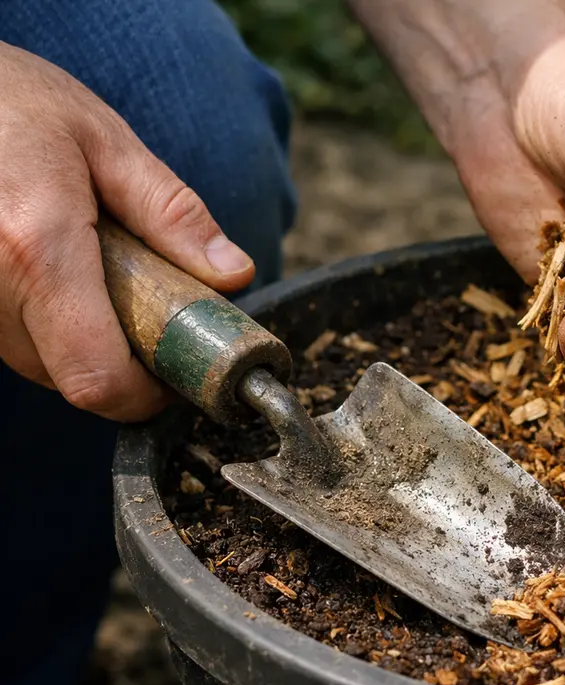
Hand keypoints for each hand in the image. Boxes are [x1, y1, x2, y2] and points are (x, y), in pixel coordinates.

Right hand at [0, 43, 254, 421]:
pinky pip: (7, 337)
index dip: (145, 395)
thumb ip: (172, 213)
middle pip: (69, 377)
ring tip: (98, 273)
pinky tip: (58, 273)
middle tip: (152, 310)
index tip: (178, 375)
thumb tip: (233, 274)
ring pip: (35, 363)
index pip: (97, 376)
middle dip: (122, 361)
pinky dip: (44, 323)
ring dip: (81, 341)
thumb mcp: (106, 141)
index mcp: (36, 245)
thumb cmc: (13, 99)